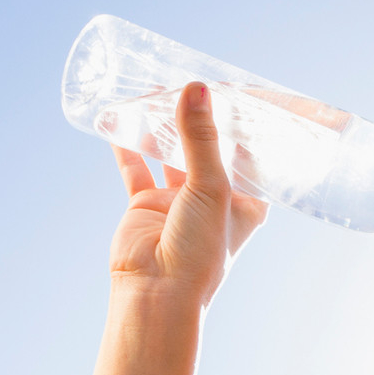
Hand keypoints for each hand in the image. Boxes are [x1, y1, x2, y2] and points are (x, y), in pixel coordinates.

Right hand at [108, 82, 270, 304]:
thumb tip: (195, 89)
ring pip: (172, 153)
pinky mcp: (146, 205)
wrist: (157, 293)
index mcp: (247, 202)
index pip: (254, 154)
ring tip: (156, 90)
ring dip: (164, 125)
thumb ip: (201, 139)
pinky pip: (136, 168)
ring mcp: (179, 201)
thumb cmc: (199, 252)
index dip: (250, 125)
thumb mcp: (210, 188)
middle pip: (210, 148)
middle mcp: (215, 199)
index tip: (245, 90)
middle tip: (195, 80)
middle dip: (203, 118)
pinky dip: (127, 145)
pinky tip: (119, 118)